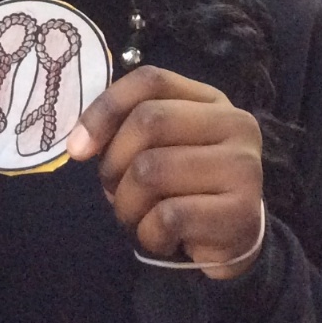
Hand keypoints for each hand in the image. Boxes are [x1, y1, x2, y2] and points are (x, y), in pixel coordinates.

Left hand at [67, 66, 263, 279]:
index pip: (151, 80)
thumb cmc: (184, 188)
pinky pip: (168, 216)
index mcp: (212, 100)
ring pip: (151, 171)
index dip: (106, 109)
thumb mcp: (158, 149)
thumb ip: (125, 130)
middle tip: (114, 192)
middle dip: (114, 163)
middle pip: (149, 121)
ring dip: (127, 204)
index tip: (77, 148)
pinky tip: (163, 238)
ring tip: (139, 217)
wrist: (233, 242)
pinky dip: (149, 233)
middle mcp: (236, 124)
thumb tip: (79, 143)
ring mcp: (244, 167)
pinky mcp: (240, 212)